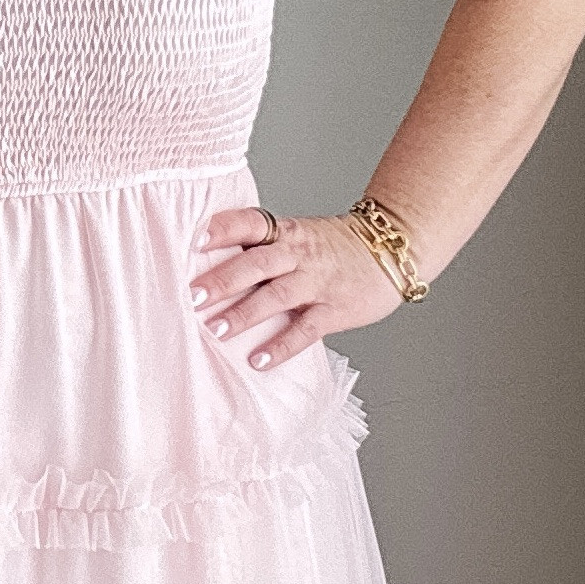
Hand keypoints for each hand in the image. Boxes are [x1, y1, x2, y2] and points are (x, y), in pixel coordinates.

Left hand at [188, 204, 402, 366]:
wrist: (390, 252)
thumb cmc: (333, 248)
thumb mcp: (298, 236)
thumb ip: (261, 249)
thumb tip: (209, 268)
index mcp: (286, 232)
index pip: (251, 223)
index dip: (224, 229)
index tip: (195, 240)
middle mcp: (299, 254)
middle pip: (258, 262)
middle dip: (224, 279)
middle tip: (194, 296)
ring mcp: (318, 282)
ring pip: (278, 295)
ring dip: (246, 313)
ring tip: (217, 330)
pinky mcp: (335, 310)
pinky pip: (306, 330)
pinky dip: (282, 346)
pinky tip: (259, 360)